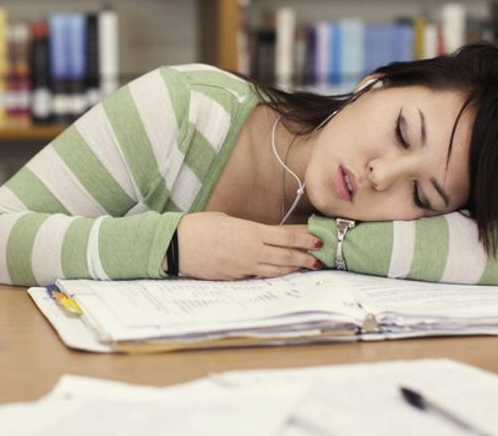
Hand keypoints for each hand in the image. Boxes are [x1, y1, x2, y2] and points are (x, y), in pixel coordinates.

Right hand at [173, 212, 323, 279]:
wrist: (179, 244)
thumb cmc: (200, 227)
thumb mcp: (228, 221)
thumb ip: (247, 229)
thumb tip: (259, 235)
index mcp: (252, 232)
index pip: (286, 237)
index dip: (304, 240)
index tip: (317, 242)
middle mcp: (252, 250)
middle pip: (286, 256)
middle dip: (304, 258)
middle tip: (318, 261)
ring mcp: (244, 266)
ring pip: (276, 270)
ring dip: (292, 269)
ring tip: (305, 269)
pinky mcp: (235, 277)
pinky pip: (259, 276)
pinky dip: (273, 275)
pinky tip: (280, 274)